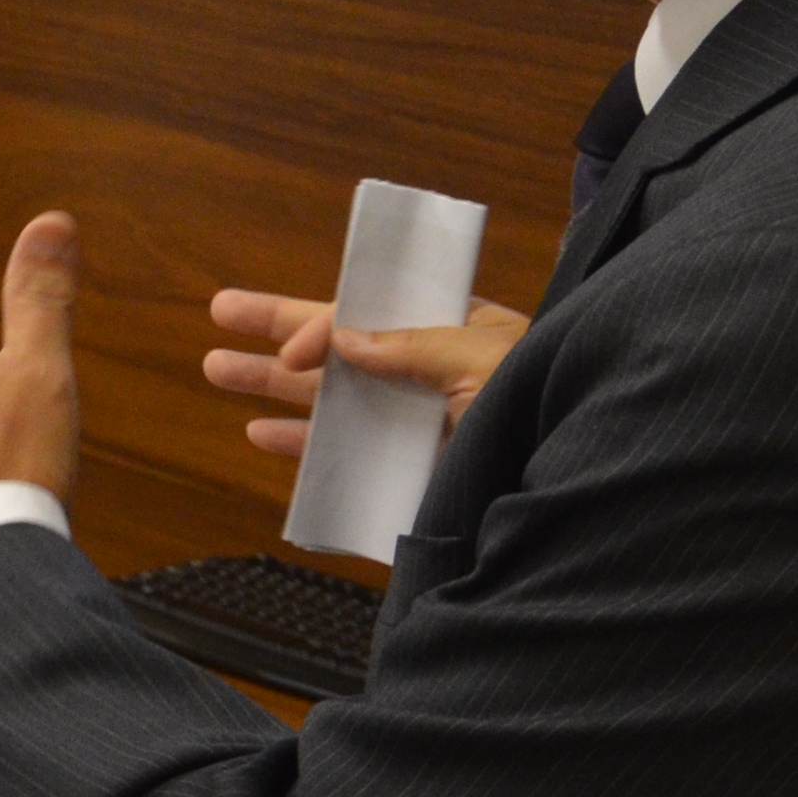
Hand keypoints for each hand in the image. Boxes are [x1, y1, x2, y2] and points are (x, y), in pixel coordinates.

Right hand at [200, 285, 528, 461]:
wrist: (580, 484)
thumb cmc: (545, 405)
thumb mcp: (486, 357)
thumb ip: (413, 345)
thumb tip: (342, 339)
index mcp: (455, 330)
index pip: (369, 314)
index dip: (319, 323)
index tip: (292, 351)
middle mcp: (428, 373)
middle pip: (339, 344)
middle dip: (278, 330)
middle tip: (221, 312)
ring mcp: (415, 424)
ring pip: (330, 398)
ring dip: (273, 384)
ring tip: (217, 369)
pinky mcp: (410, 473)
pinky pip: (345, 455)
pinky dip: (302, 445)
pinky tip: (261, 435)